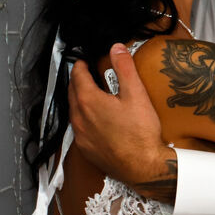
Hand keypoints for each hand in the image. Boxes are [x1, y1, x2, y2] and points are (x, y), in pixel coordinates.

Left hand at [68, 43, 178, 201]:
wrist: (143, 167)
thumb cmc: (140, 132)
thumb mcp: (136, 94)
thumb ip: (124, 68)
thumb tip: (116, 48)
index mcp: (88, 101)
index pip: (77, 76)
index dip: (80, 65)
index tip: (84, 60)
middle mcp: (79, 118)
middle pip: (72, 92)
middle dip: (77, 80)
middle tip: (87, 73)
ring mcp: (80, 136)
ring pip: (74, 111)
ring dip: (79, 99)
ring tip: (91, 93)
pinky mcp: (85, 150)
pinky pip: (78, 128)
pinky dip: (83, 117)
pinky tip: (95, 118)